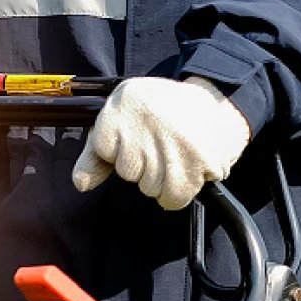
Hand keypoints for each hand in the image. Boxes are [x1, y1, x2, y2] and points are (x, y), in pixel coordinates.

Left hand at [70, 76, 251, 210]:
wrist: (219, 102)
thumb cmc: (168, 109)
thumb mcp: (126, 112)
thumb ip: (97, 151)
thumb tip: (81, 183)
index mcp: (125, 101)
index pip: (104, 151)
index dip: (122, 149)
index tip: (140, 136)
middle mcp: (146, 119)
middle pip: (129, 173)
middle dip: (145, 166)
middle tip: (163, 143)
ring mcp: (172, 141)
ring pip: (150, 188)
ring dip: (163, 180)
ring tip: (176, 153)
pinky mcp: (196, 161)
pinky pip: (173, 198)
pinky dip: (179, 193)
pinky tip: (187, 168)